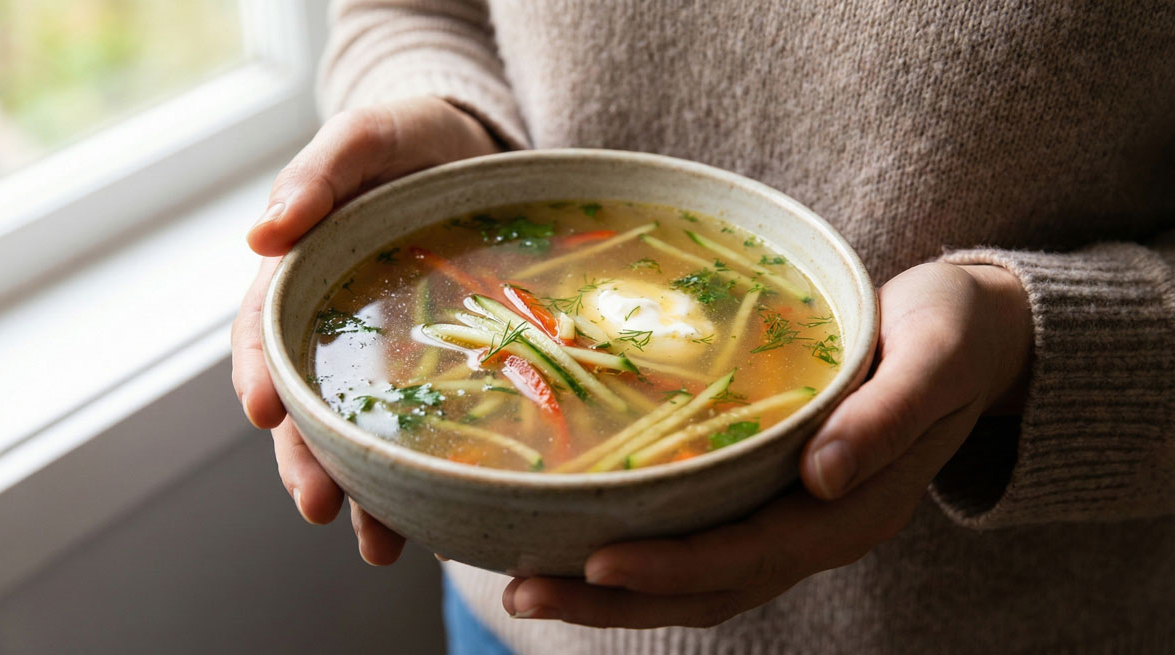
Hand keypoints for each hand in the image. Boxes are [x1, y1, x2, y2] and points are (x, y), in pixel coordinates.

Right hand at [230, 97, 501, 563]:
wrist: (478, 150)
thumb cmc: (412, 139)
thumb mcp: (366, 139)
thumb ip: (317, 176)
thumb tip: (261, 233)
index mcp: (304, 276)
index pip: (266, 333)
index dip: (260, 373)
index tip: (266, 412)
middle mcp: (336, 327)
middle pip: (309, 405)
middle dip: (308, 460)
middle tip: (320, 506)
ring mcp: (387, 355)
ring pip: (361, 434)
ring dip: (362, 491)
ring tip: (378, 545)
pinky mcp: (440, 369)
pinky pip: (422, 428)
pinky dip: (419, 477)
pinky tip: (432, 520)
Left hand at [501, 262, 1032, 627]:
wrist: (974, 334)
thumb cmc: (953, 333)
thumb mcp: (934, 357)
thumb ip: (888, 415)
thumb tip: (824, 478)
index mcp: (861, 506)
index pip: (755, 553)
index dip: (676, 565)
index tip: (598, 562)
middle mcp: (822, 529)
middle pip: (710, 587)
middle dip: (616, 600)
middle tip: (521, 592)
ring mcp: (797, 520)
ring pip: (699, 580)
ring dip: (615, 594)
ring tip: (527, 584)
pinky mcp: (776, 498)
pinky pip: (703, 543)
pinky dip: (642, 555)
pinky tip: (579, 541)